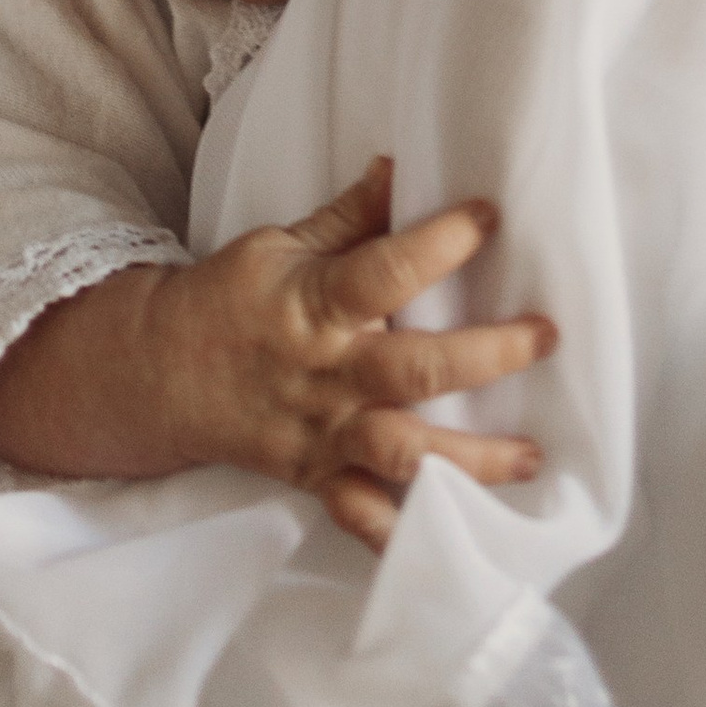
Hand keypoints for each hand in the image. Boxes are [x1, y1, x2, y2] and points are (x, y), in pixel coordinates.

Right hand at [0, 157, 555, 549]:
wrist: (159, 374)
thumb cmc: (229, 299)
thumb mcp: (281, 243)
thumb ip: (349, 216)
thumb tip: (400, 166)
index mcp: (315, 305)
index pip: (385, 272)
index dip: (440, 243)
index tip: (490, 216)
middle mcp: (326, 374)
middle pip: (414, 371)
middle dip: (487, 356)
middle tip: (545, 335)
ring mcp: (323, 433)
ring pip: (403, 455)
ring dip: (471, 461)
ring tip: (530, 458)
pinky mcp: (316, 477)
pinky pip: (363, 516)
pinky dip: (404, 535)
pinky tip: (456, 540)